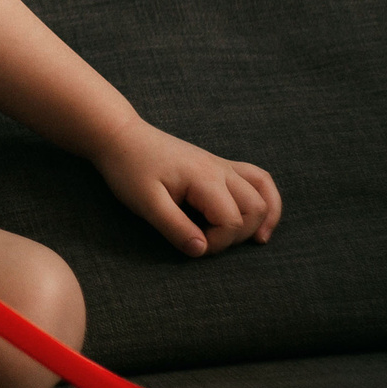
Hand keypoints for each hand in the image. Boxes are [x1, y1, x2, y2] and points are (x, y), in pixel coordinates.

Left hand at [91, 119, 281, 257]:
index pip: (231, 221)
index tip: (191, 245)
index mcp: (204, 178)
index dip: (217, 243)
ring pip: (263, 190)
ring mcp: (221, 164)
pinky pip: (256, 177)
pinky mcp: (217, 164)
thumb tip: (202, 250)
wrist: (120, 137)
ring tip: (257, 240)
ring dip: (264, 216)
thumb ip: (175, 228)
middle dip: (239, 234)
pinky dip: (266, 197)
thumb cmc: (129, 169)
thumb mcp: (145, 203)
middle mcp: (220, 169)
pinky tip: (260, 216)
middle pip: (255, 207)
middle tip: (210, 242)